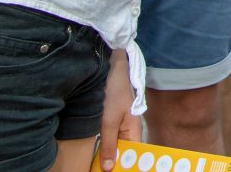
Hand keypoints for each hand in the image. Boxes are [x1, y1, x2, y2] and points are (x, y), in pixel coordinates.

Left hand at [97, 50, 140, 170]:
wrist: (109, 69)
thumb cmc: (113, 93)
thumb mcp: (109, 120)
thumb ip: (109, 144)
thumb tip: (109, 168)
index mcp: (134, 129)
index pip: (134, 154)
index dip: (127, 165)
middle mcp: (128, 129)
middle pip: (124, 151)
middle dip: (115, 162)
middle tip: (102, 171)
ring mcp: (119, 124)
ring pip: (115, 146)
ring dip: (107, 155)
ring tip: (98, 167)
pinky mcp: (110, 120)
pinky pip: (108, 138)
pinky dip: (103, 147)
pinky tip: (96, 153)